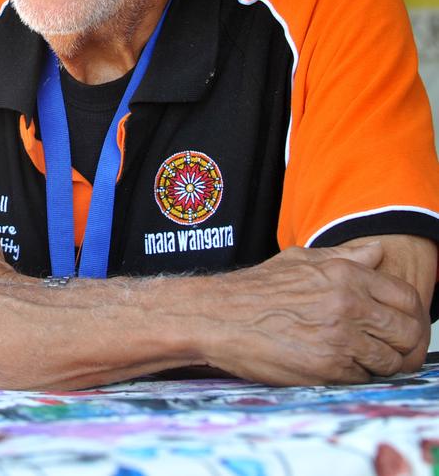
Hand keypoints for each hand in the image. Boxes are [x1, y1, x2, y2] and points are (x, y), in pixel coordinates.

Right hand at [200, 243, 427, 384]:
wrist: (221, 316)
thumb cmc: (258, 288)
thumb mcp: (302, 260)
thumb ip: (346, 257)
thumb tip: (378, 253)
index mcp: (346, 275)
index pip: (406, 298)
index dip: (409, 314)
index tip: (397, 323)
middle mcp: (349, 304)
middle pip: (407, 332)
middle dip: (401, 343)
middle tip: (384, 347)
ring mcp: (341, 338)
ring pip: (390, 361)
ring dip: (380, 363)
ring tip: (357, 356)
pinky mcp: (328, 367)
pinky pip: (363, 378)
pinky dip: (356, 376)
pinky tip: (335, 364)